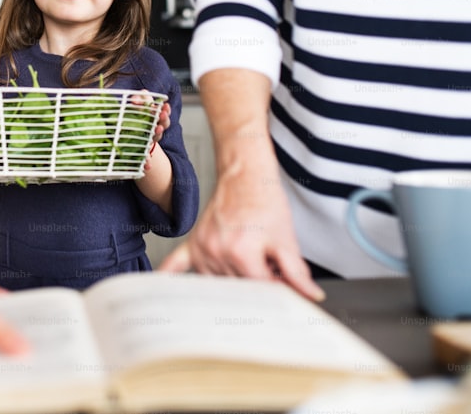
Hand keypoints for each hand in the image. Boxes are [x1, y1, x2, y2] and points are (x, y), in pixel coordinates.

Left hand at [132, 92, 168, 171]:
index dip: (165, 110)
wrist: (122, 137)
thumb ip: (138, 99)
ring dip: (157, 133)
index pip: (163, 114)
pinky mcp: (140, 154)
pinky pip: (145, 160)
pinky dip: (147, 163)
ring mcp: (148, 142)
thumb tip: (135, 100)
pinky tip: (147, 166)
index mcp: (153, 118)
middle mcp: (153, 131)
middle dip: (163, 119)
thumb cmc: (131, 117)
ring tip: (157, 128)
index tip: (165, 106)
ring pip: (156, 139)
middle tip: (162, 114)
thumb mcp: (135, 105)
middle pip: (162, 125)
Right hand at [157, 167, 324, 301]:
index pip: (260, 290)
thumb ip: (296, 271)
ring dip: (232, 281)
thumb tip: (309, 294)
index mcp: (242, 252)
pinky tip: (161, 285)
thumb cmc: (265, 202)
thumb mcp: (286, 238)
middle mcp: (217, 252)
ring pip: (217, 283)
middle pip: (238, 289)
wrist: (245, 176)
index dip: (277, 290)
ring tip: (247, 263)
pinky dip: (169, 275)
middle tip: (269, 269)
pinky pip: (176, 264)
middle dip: (256, 284)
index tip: (285, 286)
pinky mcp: (193, 243)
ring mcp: (202, 249)